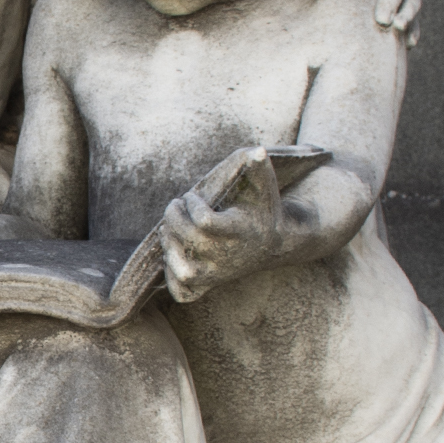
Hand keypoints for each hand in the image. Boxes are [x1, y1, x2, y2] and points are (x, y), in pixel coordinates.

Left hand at [161, 168, 282, 302]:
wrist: (273, 245)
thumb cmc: (263, 209)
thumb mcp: (264, 185)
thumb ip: (259, 166)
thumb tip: (257, 150)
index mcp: (238, 231)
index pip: (205, 222)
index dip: (192, 205)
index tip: (191, 197)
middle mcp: (227, 256)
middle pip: (190, 240)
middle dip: (174, 218)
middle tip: (174, 206)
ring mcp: (217, 274)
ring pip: (183, 270)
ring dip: (169, 247)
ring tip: (169, 230)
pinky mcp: (209, 285)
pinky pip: (181, 291)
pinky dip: (171, 276)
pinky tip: (174, 253)